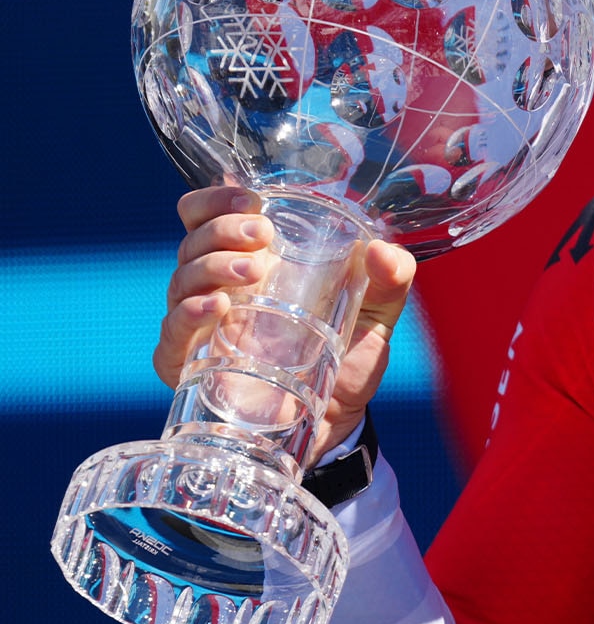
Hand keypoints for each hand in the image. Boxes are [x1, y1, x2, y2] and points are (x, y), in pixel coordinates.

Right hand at [156, 185, 416, 453]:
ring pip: (181, 279)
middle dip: (223, 228)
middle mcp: (220, 286)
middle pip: (194, 239)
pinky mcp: (190, 368)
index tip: (250, 197)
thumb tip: (383, 251)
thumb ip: (391, 280)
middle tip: (263, 238)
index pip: (212, 214)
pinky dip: (188, 315)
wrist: (336, 426)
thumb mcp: (377, 315)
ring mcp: (201, 326)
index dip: (219, 197)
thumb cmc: (347, 360)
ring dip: (212, 266)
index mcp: (256, 261)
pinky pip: (172, 337)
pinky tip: (215, 307)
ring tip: (253, 272)